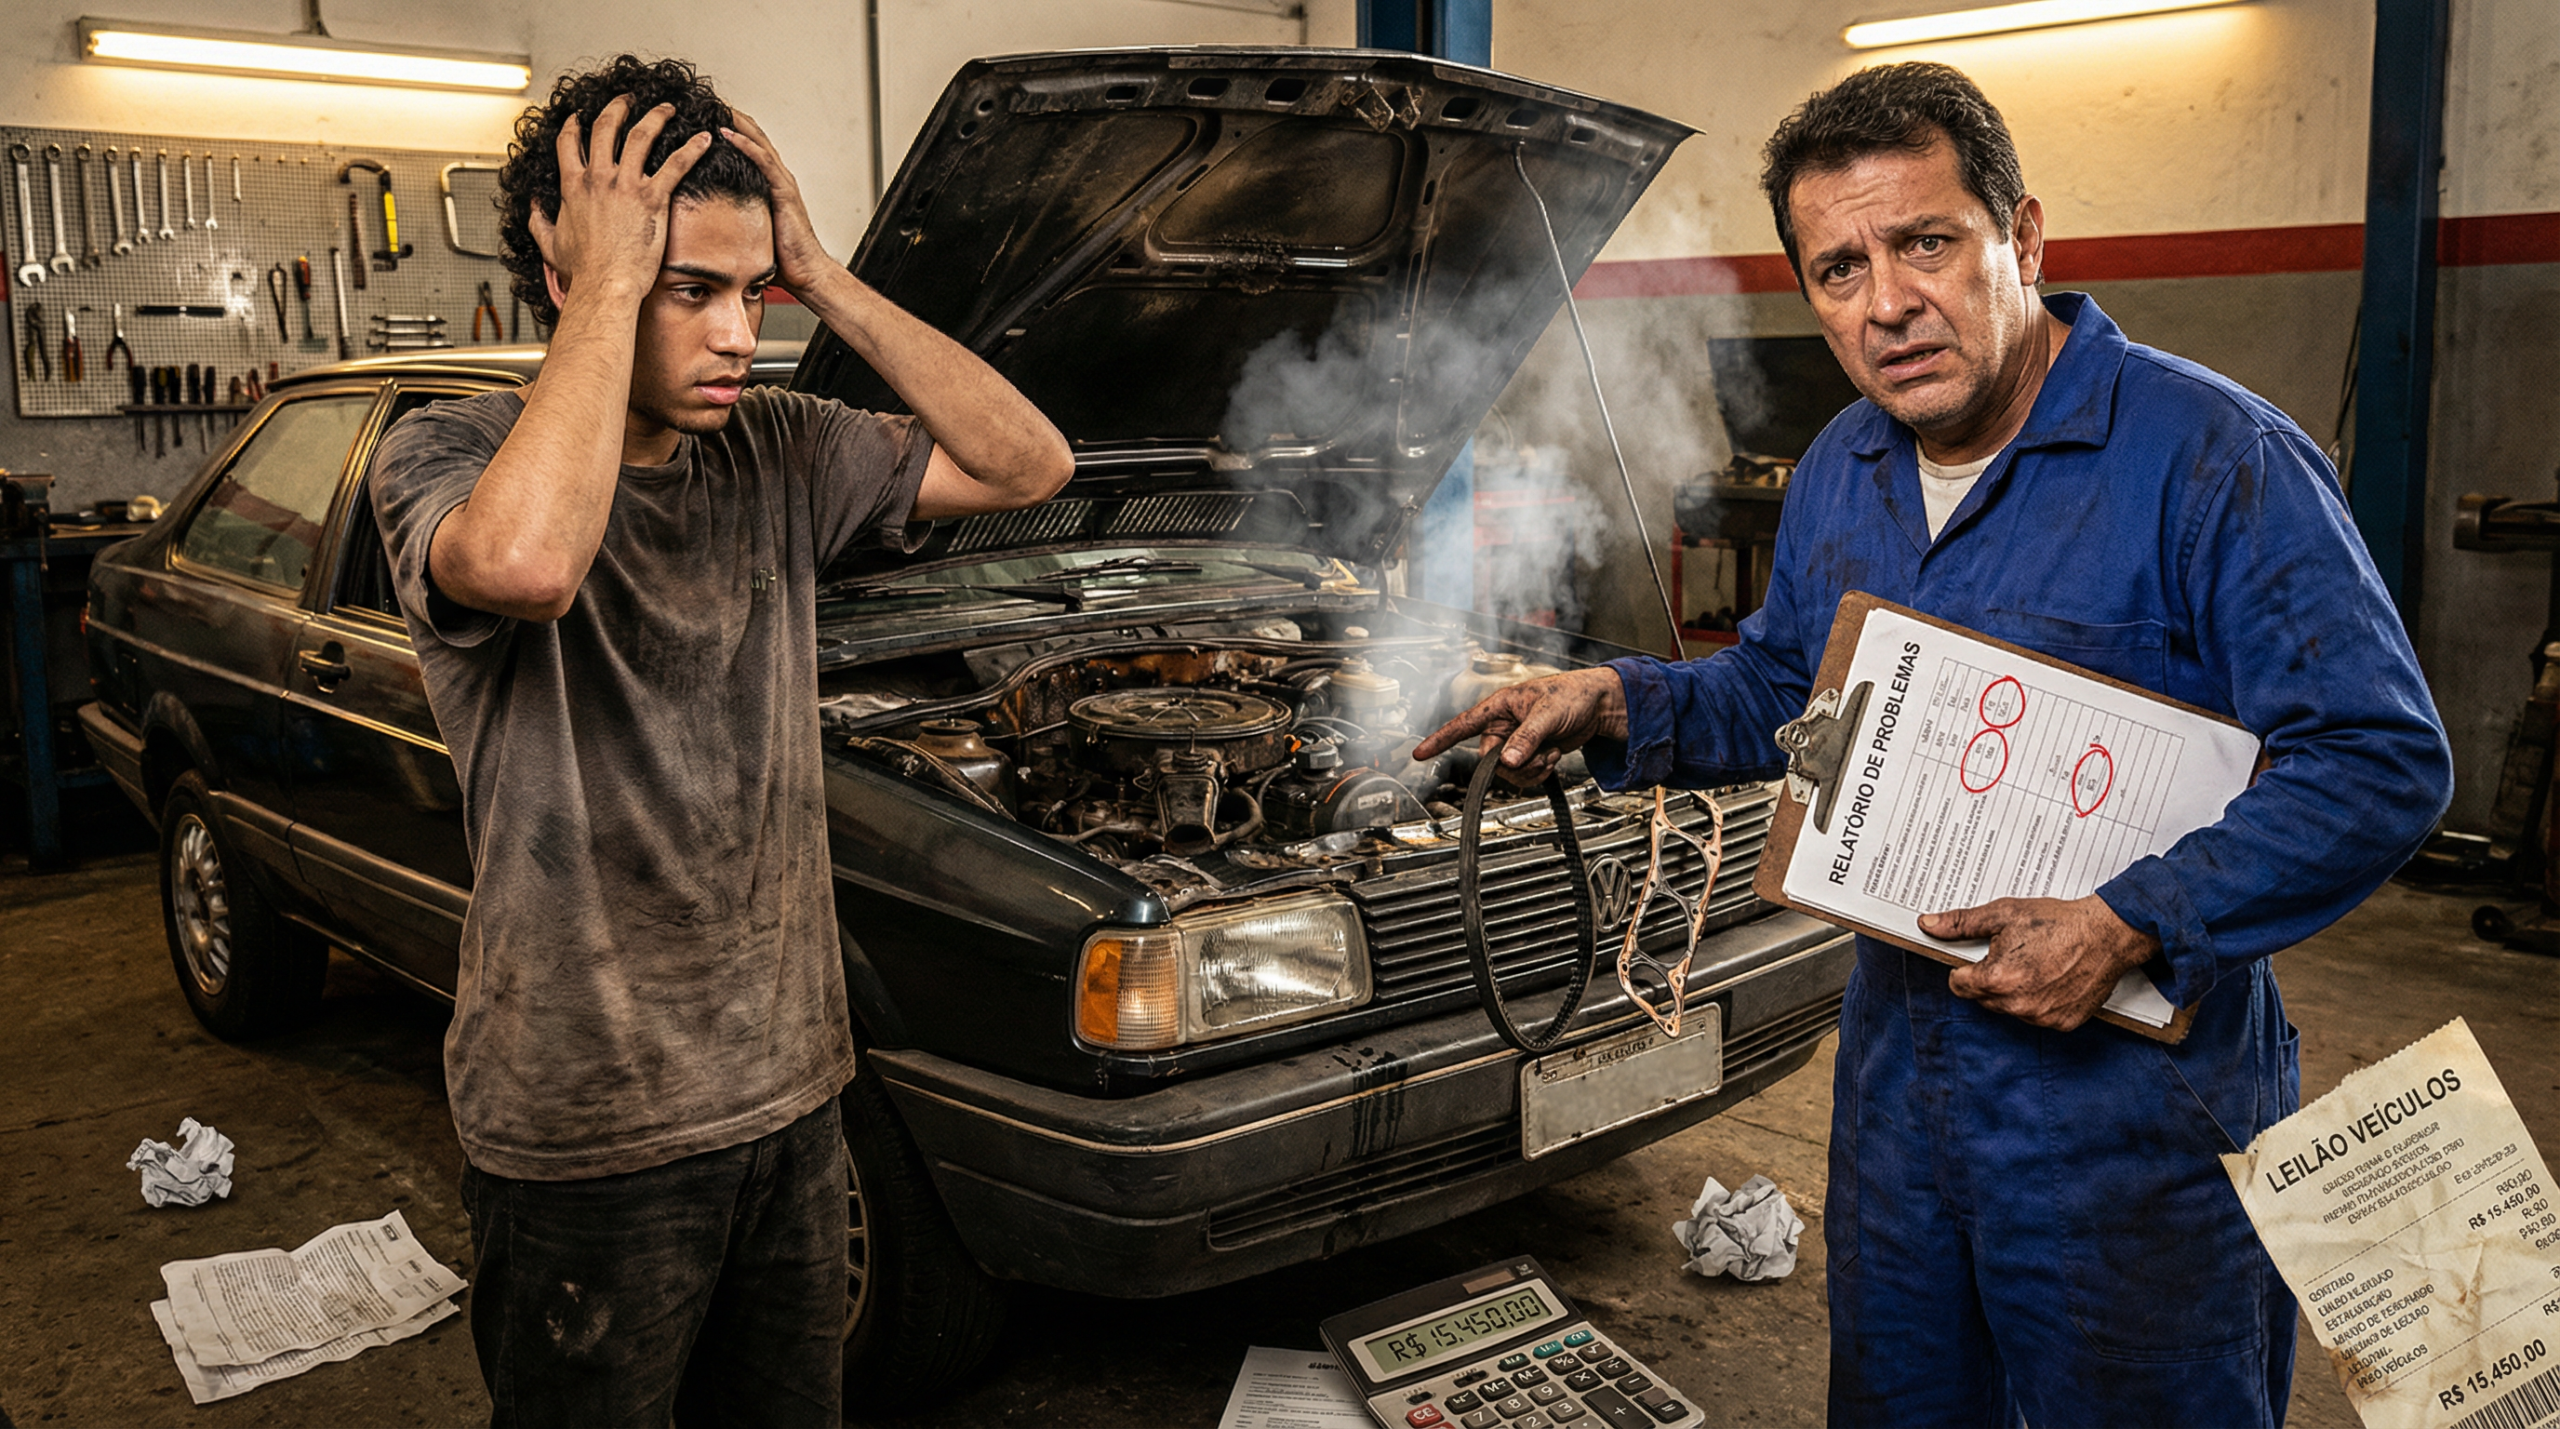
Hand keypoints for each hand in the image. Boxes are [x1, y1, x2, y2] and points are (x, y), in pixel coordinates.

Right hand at [528, 97, 712, 310]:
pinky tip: (702, 139)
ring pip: (641, 135)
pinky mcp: (652, 198)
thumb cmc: (583, 272)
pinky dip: (691, 148)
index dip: (575, 124)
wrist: (606, 285)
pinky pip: (675, 164)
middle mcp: (598, 178)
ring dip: (655, 116)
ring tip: (666, 108)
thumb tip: (534, 206)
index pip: (570, 143)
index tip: (580, 116)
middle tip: (627, 98)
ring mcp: (626, 186)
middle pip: (605, 127)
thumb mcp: (550, 243)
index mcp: (573, 186)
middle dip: (617, 107)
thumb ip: (538, 221)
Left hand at [719, 110, 834, 293]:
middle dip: (730, 116)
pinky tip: (726, 133)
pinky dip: (745, 144)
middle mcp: (776, 177)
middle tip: (706, 101)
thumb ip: (732, 218)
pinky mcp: (784, 192)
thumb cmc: (780, 258)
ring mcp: (782, 182)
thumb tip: (701, 221)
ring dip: (735, 122)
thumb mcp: (748, 231)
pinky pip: (763, 161)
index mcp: (769, 184)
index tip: (705, 115)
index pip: (748, 146)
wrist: (805, 273)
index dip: (729, 128)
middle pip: (753, 135)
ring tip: (714, 106)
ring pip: (757, 141)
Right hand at [1412, 667, 1628, 786]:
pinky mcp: (1530, 753)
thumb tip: (1506, 759)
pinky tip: (1552, 758)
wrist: (1599, 706)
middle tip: (1539, 754)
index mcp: (1500, 706)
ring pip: (1506, 770)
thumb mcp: (1548, 714)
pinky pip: (1522, 774)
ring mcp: (1516, 741)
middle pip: (1489, 758)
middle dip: (1514, 763)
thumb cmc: (1574, 695)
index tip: (1419, 753)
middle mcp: (1504, 725)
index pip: (1463, 724)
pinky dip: (1538, 772)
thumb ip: (1526, 737)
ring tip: (1550, 753)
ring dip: (1529, 769)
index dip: (1440, 739)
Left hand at [1919, 894, 2159, 1030]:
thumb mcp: (2004, 913)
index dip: (1965, 967)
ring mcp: (2042, 1017)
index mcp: (1997, 979)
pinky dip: (2040, 1000)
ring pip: (2009, 1008)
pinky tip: (2052, 978)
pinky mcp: (2063, 1023)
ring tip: (2036, 963)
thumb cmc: (2058, 922)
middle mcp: (2018, 1005)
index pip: (1958, 984)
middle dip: (1990, 978)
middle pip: (1983, 997)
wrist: (2108, 933)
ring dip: (2014, 991)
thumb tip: (1929, 924)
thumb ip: (1962, 923)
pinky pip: (2038, 1016)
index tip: (1979, 956)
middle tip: (2013, 954)